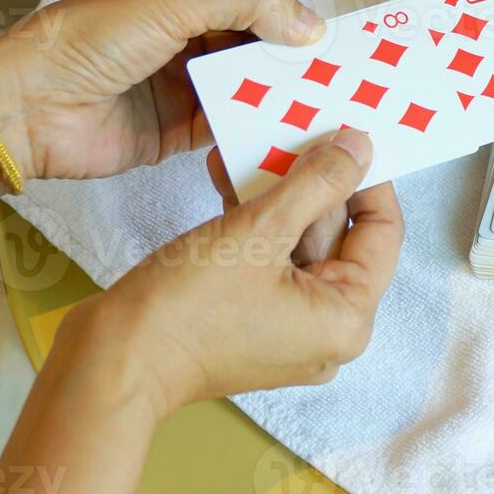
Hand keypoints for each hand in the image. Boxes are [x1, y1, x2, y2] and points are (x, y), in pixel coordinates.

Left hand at [0, 0, 323, 181]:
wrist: (29, 109)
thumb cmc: (86, 41)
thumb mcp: (172, 2)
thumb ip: (246, 5)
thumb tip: (309, 23)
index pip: (246, 0)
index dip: (286, 17)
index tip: (327, 38)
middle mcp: (177, 35)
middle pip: (249, 44)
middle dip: (286, 58)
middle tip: (333, 74)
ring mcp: (177, 83)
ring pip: (242, 85)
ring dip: (275, 93)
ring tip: (320, 103)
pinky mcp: (174, 129)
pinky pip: (226, 125)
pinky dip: (253, 127)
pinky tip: (285, 130)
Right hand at [67, 128, 402, 416]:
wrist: (111, 363)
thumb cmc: (188, 305)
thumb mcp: (260, 229)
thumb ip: (317, 182)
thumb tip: (360, 145)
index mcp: (348, 317)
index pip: (382, 231)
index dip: (366, 177)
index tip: (345, 134)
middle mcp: (328, 329)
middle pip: (337, 235)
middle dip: (310, 181)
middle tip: (293, 129)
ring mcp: (289, 328)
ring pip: (298, 243)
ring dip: (275, 194)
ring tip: (253, 144)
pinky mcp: (252, 321)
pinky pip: (270, 260)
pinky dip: (255, 223)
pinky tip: (229, 176)